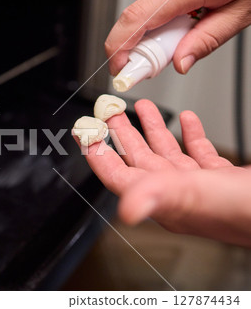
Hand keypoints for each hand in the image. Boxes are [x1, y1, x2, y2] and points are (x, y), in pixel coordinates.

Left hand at [74, 99, 250, 246]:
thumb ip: (162, 198)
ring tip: (144, 109)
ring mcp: (199, 186)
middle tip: (109, 113)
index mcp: (164, 197)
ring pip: (167, 153)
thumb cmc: (248, 211)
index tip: (85, 133)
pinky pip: (198, 153)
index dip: (98, 155)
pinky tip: (189, 122)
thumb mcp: (201, 197)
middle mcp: (176, 193)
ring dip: (154, 130)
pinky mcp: (221, 180)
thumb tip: (127, 209)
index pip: (118, 176)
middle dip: (122, 134)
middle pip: (138, 160)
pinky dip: (190, 136)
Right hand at [105, 0, 250, 74]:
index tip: (119, 70)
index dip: (119, 48)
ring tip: (183, 36)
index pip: (136, 19)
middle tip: (163, 62)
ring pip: (143, 14)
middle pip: (135, 20)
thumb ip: (208, 39)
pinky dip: (161, 23)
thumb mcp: (240, 11)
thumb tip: (180, 63)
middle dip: (140, 48)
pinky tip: (181, 24)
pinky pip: (152, 6)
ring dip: (154, 35)